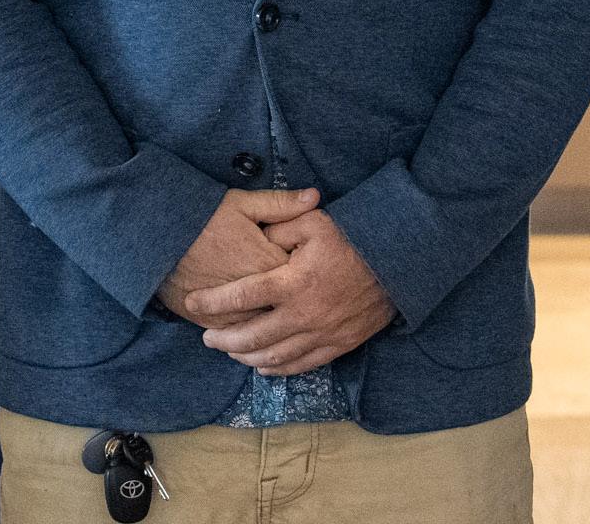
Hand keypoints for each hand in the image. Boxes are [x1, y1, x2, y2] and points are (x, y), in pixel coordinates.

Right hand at [157, 188, 320, 328]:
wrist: (157, 237)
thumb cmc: (203, 216)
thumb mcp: (243, 203)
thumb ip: (281, 203)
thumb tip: (315, 196)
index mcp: (265, 261)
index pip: (300, 274)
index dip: (305, 271)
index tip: (309, 267)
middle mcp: (253, 292)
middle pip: (284, 304)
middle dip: (290, 300)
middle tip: (296, 293)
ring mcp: (231, 310)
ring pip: (262, 325)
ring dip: (270, 320)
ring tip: (275, 311)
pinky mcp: (211, 321)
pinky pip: (237, 334)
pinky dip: (246, 331)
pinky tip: (251, 324)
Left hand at [188, 209, 396, 375]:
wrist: (396, 263)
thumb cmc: (351, 238)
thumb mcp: (313, 221)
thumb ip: (279, 224)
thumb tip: (257, 233)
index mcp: (293, 282)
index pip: (243, 296)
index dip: (214, 302)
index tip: (193, 303)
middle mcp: (304, 314)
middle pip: (253, 336)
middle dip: (224, 339)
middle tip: (206, 337)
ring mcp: (321, 335)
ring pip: (274, 357)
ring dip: (246, 357)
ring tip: (229, 351)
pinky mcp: (337, 346)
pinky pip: (300, 365)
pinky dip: (277, 369)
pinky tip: (262, 365)